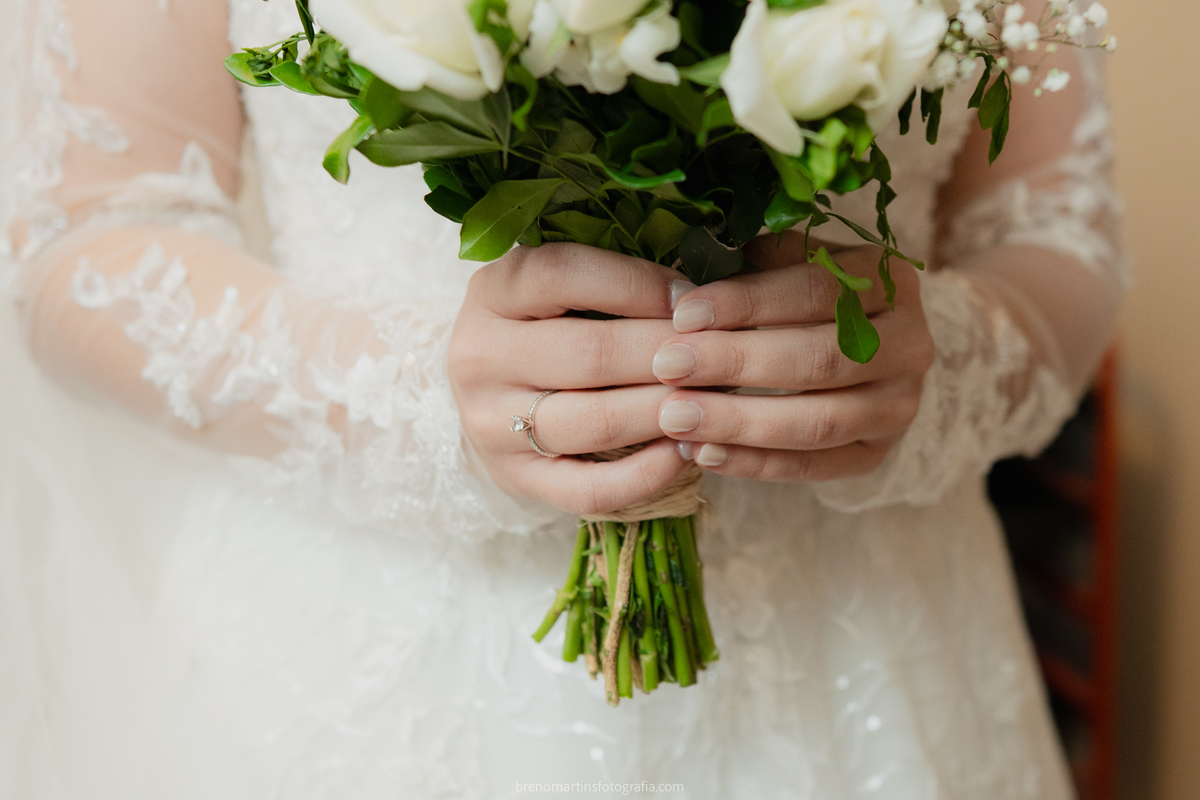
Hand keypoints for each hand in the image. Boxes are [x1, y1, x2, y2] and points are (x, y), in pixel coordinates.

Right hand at [449, 243, 695, 515]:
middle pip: (591, 354)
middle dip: (670, 354)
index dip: (639, 284)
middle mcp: (479, 357)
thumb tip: (702, 288)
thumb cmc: (543, 323)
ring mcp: (492, 425)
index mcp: (491, 291)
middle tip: (724, 353)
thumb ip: (612, 276)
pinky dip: (648, 474)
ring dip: (667, 411)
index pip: (564, 275)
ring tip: (717, 398)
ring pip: (597, 422)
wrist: (486, 393)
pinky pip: (591, 489)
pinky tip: (688, 451)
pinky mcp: (517, 479)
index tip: (693, 298)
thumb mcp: (556, 284)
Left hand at [653, 231, 934, 482]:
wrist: (866, 348)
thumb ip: (746, 269)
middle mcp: (909, 345)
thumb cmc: (803, 295)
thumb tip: (678, 293)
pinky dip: (754, 463)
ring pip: (817, 422)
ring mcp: (898, 406)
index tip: (683, 312)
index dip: (747, 302)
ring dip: (739, 422)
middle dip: (735, 362)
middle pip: (818, 359)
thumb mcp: (788, 264)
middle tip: (668, 365)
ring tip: (674, 417)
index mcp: (890, 282)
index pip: (816, 290)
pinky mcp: (876, 453)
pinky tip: (702, 452)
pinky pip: (812, 466)